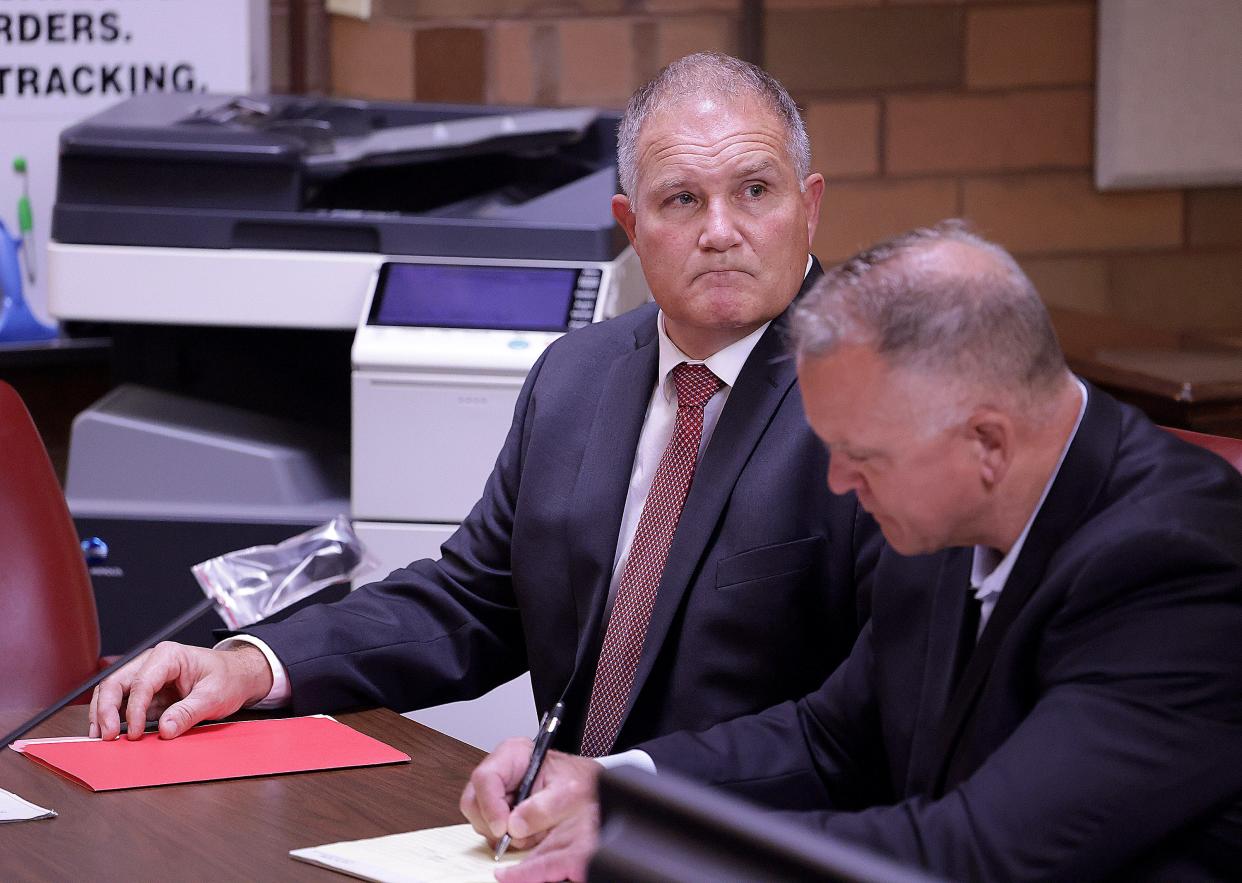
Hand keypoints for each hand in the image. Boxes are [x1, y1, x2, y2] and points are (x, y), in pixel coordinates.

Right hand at [88, 641, 273, 740]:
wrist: (238, 677)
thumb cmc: (228, 679)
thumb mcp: (214, 696)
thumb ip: (189, 712)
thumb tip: (165, 729)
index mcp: (169, 656)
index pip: (142, 682)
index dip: (134, 709)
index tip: (134, 733)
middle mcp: (152, 662)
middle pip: (116, 682)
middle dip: (106, 709)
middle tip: (105, 736)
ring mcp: (147, 676)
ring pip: (114, 692)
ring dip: (104, 714)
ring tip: (100, 737)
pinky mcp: (148, 692)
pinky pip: (125, 704)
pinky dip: (115, 719)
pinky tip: (111, 735)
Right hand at [460, 739, 601, 872]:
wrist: (586, 788)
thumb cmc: (577, 780)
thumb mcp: (568, 792)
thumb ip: (543, 808)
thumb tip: (515, 826)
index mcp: (512, 754)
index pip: (485, 778)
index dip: (490, 805)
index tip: (503, 827)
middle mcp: (499, 771)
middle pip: (474, 801)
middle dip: (492, 823)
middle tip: (514, 835)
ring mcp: (496, 792)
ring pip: (479, 819)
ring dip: (500, 833)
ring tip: (529, 832)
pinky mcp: (499, 810)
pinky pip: (489, 829)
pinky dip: (506, 838)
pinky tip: (527, 833)